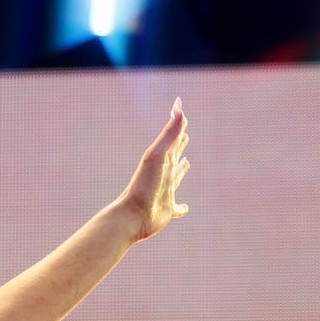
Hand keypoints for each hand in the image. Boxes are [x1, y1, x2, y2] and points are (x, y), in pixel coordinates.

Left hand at [116, 98, 191, 242]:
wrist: (132, 215)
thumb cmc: (144, 185)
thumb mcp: (158, 155)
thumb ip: (169, 133)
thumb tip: (178, 106)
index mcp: (162, 161)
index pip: (173, 139)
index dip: (179, 127)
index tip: (183, 115)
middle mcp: (164, 174)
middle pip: (174, 155)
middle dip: (180, 144)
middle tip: (185, 134)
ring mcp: (165, 192)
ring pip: (176, 177)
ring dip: (182, 170)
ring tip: (187, 163)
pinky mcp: (168, 210)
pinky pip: (178, 208)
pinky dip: (182, 208)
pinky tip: (185, 208)